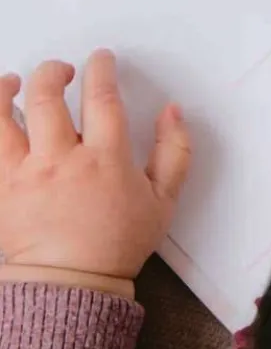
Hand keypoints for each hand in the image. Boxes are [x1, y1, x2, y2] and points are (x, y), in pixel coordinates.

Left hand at [0, 51, 189, 292]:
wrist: (70, 288)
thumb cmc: (116, 244)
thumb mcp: (164, 200)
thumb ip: (175, 150)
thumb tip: (172, 111)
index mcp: (104, 160)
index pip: (101, 98)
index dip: (100, 69)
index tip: (100, 59)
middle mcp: (60, 162)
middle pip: (48, 97)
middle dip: (53, 72)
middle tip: (61, 70)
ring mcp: (22, 177)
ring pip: (2, 119)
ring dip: (5, 92)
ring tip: (12, 82)